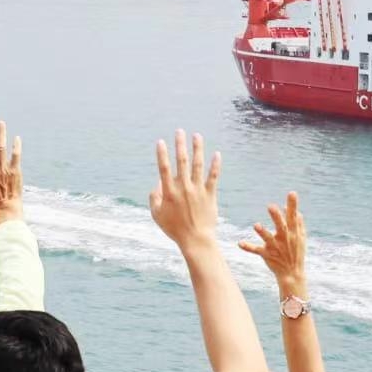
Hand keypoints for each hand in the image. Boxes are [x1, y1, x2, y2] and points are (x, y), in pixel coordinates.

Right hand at [149, 129, 221, 251]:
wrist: (196, 240)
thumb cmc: (174, 229)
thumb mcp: (157, 215)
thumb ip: (154, 197)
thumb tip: (158, 182)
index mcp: (169, 192)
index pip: (164, 168)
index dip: (162, 154)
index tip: (160, 141)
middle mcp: (184, 188)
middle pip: (181, 161)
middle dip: (180, 144)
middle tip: (180, 131)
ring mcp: (198, 190)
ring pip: (198, 165)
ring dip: (197, 149)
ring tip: (197, 136)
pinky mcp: (210, 195)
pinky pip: (213, 177)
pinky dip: (215, 165)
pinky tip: (217, 153)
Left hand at [239, 193, 307, 296]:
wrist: (292, 274)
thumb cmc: (297, 253)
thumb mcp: (301, 238)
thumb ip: (298, 223)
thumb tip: (294, 210)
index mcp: (293, 233)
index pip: (293, 216)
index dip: (293, 205)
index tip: (292, 193)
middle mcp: (285, 239)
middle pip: (281, 226)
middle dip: (276, 217)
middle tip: (271, 206)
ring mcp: (276, 247)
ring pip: (268, 239)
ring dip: (262, 232)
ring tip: (256, 225)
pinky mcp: (267, 255)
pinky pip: (257, 251)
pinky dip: (249, 247)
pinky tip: (240, 243)